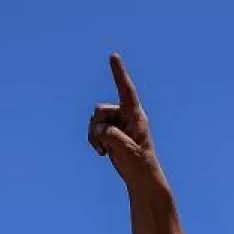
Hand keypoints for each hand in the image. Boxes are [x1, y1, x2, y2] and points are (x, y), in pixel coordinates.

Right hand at [89, 53, 161, 186]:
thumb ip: (114, 137)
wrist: (140, 177)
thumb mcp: (128, 151)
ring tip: (105, 150)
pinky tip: (101, 152)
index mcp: (136, 116)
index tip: (113, 56)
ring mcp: (117, 123)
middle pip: (101, 110)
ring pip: (94, 120)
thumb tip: (100, 129)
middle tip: (106, 143)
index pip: (126, 90)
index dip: (119, 73)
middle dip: (98, 126)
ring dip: (95, 136)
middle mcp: (125, 115)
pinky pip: (93, 130)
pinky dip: (93, 140)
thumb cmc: (140, 163)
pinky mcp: (110, 132)